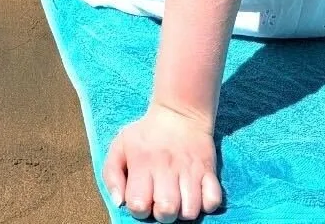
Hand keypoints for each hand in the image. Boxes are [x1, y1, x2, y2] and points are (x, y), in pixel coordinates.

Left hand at [102, 103, 220, 219]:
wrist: (179, 111)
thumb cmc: (146, 134)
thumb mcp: (120, 145)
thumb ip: (111, 175)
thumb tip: (119, 203)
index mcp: (142, 163)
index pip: (138, 205)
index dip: (139, 208)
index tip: (143, 198)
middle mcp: (166, 168)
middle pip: (166, 212)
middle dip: (163, 214)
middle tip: (162, 200)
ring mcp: (190, 170)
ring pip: (190, 211)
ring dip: (184, 211)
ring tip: (179, 199)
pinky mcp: (209, 171)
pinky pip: (213, 201)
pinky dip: (206, 204)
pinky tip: (196, 194)